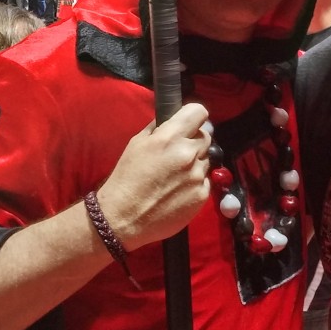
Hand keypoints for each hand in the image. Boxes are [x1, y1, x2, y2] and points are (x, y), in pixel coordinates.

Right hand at [96, 103, 212, 251]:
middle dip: (194, 141)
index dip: (193, 117)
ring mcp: (198, 176)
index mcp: (171, 137)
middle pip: (206, 136)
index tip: (188, 124)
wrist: (123, 217)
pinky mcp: (202, 195)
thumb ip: (158, 128)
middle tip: (179, 152)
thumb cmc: (126, 178)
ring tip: (176, 175)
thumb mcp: (136, 143)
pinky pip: (205, 181)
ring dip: (195, 163)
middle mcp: (189, 154)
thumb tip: (173, 119)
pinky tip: (178, 191)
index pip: (199, 112)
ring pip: (206, 159)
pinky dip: (195, 183)